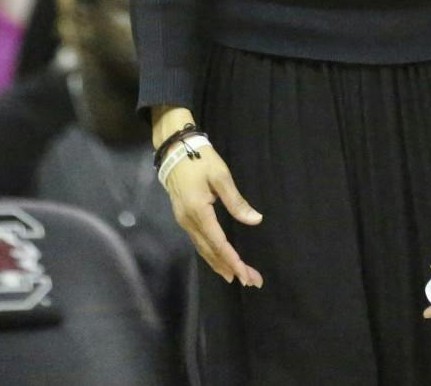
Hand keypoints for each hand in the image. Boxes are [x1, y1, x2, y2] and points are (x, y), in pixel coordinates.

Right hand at [160, 138, 262, 287]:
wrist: (174, 149)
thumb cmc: (200, 159)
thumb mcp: (221, 176)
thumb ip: (236, 201)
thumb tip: (255, 220)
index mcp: (198, 211)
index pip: (218, 243)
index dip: (233, 260)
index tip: (246, 275)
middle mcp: (188, 221)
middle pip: (211, 250)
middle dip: (230, 267)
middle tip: (251, 281)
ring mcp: (184, 221)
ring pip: (203, 249)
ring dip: (220, 264)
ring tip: (236, 277)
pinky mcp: (183, 218)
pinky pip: (198, 242)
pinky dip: (211, 254)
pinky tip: (219, 260)